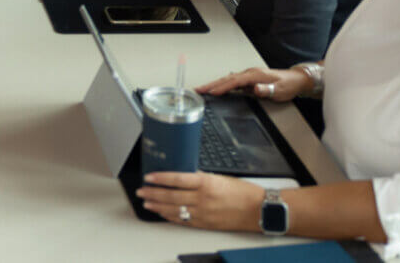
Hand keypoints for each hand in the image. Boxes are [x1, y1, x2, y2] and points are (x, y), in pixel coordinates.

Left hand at [136, 171, 263, 231]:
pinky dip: (170, 216)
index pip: (177, 179)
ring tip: (146, 203)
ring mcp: (203, 213)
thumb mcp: (220, 177)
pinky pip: (183, 220)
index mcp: (206, 183)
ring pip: (174, 210)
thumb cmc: (243, 192)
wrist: (259, 209)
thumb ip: (201, 177)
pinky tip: (162, 213)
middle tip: (141, 191)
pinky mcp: (205, 224)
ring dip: (158, 206)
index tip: (148, 177)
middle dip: (153, 193)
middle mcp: (203, 199)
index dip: (160, 178)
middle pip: (171, 196)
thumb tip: (183, 174)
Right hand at [198, 67, 313, 100]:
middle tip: (198, 89)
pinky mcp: (249, 80)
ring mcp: (249, 76)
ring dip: (214, 84)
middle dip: (211, 84)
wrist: (295, 80)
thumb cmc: (287, 85)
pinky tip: (217, 88)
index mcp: (254, 75)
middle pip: (226, 79)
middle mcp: (249, 73)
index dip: (222, 87)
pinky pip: (232, 82)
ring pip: (228, 80)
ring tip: (202, 89)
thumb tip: (255, 89)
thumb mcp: (279, 90)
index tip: (212, 92)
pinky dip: (222, 85)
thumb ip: (266, 90)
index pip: (234, 81)